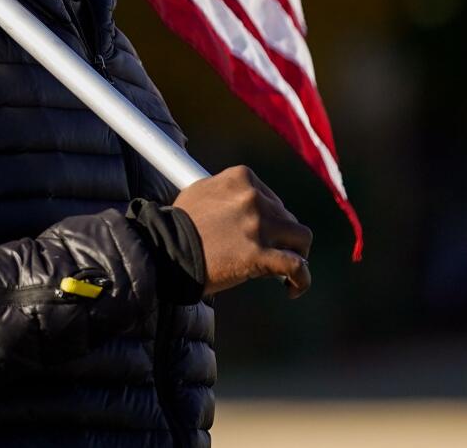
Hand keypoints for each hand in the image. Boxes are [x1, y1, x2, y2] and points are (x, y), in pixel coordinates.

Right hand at [172, 165, 313, 298]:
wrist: (165, 252)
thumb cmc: (178, 226)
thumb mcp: (201, 192)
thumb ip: (228, 193)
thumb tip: (244, 201)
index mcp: (240, 178)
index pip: (270, 197)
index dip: (269, 217)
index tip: (262, 231)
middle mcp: (253, 198)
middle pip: (286, 216)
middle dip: (280, 236)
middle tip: (267, 252)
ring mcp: (258, 226)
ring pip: (301, 238)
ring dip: (296, 252)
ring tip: (285, 269)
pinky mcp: (259, 255)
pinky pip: (297, 267)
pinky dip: (301, 279)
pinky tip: (293, 287)